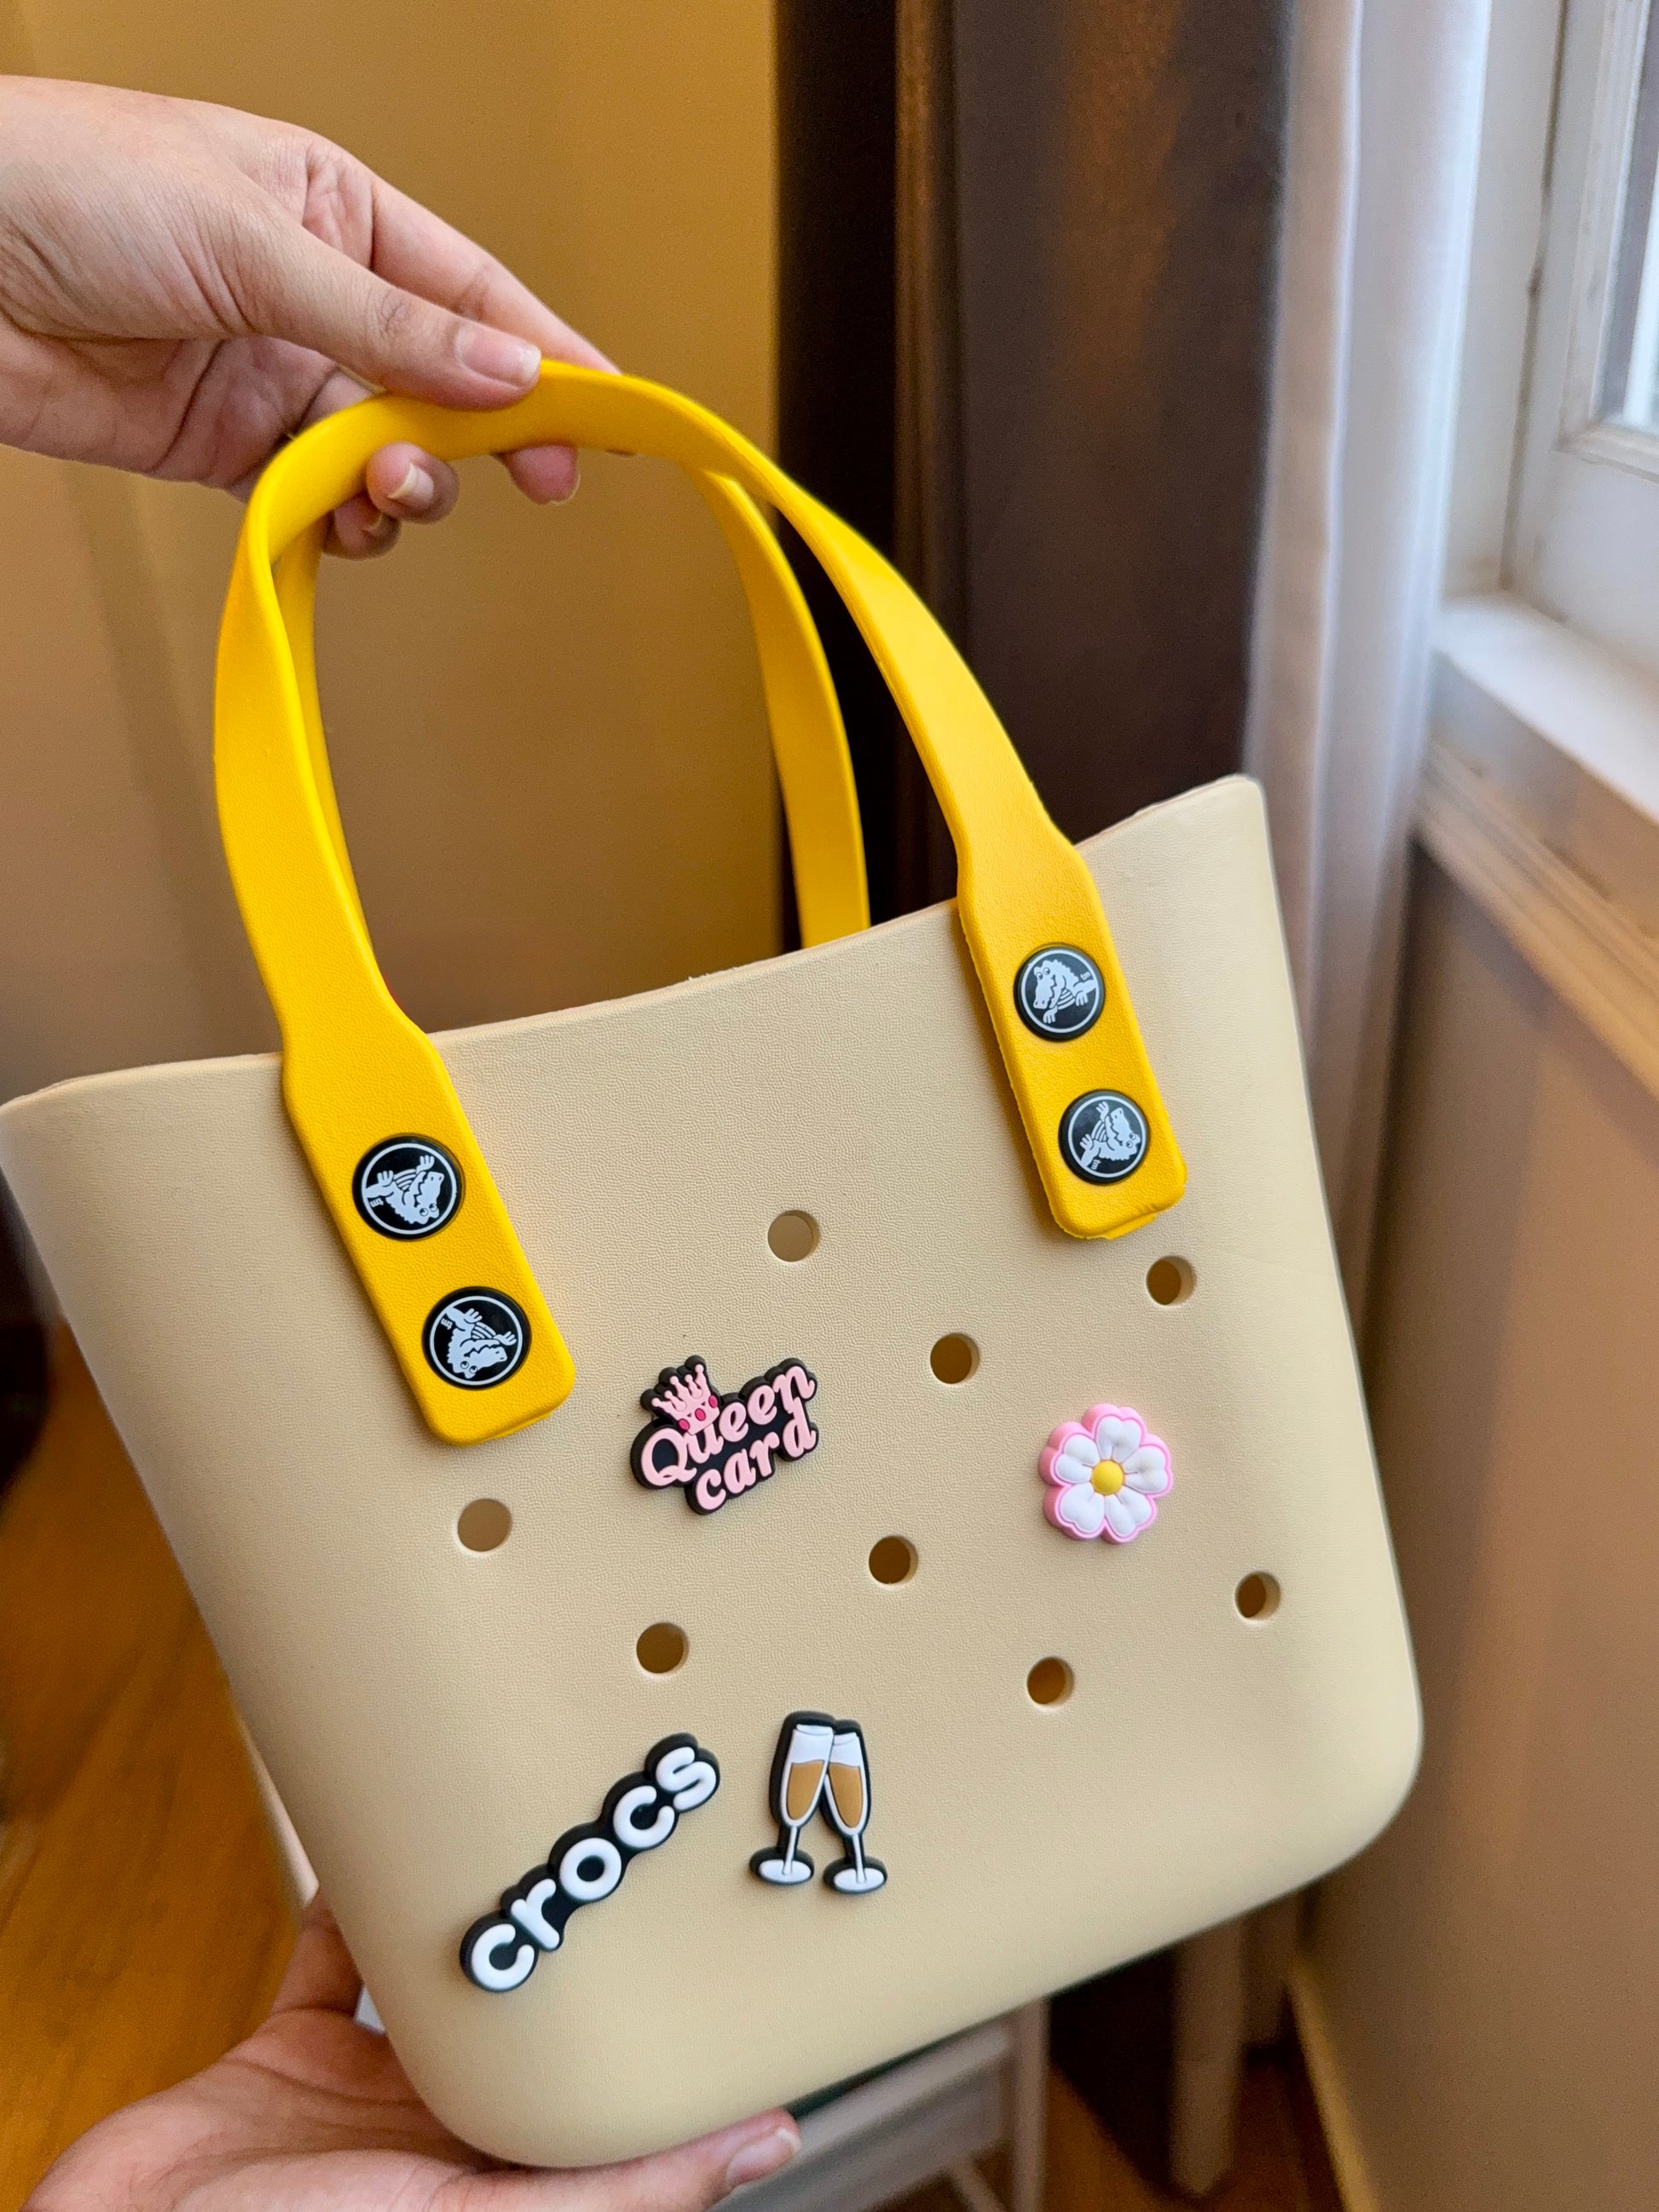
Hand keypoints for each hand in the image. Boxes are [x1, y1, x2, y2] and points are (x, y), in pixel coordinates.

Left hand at [0, 77, 612, 555]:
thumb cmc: (69, 189)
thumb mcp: (252, 243)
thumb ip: (387, 324)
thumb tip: (512, 371)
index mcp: (331, 206)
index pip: (470, 289)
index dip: (548, 352)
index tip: (609, 416)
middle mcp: (313, 293)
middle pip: (441, 381)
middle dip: (486, 433)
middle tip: (534, 480)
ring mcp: (269, 372)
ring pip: (383, 448)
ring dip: (407, 480)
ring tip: (393, 487)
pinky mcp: (219, 446)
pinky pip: (313, 495)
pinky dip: (340, 518)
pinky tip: (345, 521)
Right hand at [25, 1899, 800, 2210]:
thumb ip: (621, 2186)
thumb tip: (766, 2142)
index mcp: (507, 2185)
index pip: (607, 2106)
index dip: (657, 2040)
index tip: (712, 1954)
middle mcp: (448, 2141)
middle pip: (530, 2032)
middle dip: (568, 1955)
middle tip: (623, 1847)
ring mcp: (367, 2102)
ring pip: (440, 1986)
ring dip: (467, 1915)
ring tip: (514, 1829)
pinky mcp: (287, 2062)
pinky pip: (332, 1966)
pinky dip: (353, 1910)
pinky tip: (382, 1849)